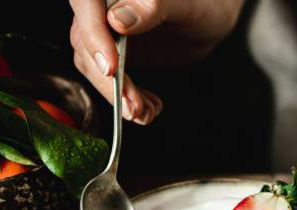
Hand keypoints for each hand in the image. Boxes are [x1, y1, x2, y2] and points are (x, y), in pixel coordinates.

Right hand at [69, 0, 242, 123]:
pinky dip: (126, 99)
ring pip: (94, 66)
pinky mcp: (116, 55)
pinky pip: (109, 79)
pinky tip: (149, 108)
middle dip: (109, 81)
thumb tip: (118, 20)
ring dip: (116, 95)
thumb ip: (154, 6)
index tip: (110, 68)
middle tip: (133, 106)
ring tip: (145, 112)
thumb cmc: (202, 3)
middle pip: (85, 43)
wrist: (211, 19)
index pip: (87, 6)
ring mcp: (106, 33)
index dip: (94, 37)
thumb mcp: (185, 5)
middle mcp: (102, 8)